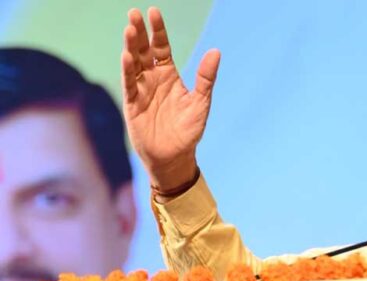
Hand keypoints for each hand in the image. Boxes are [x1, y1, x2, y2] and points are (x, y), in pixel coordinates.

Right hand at [121, 7, 220, 190]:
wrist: (174, 156)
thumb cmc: (189, 130)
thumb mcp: (201, 102)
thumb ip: (206, 78)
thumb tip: (216, 51)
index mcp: (169, 75)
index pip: (161, 47)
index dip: (158, 30)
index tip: (154, 12)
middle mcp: (153, 79)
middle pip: (144, 50)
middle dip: (139, 32)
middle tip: (134, 13)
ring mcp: (141, 90)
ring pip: (134, 63)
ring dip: (131, 46)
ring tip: (129, 28)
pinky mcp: (132, 103)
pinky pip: (129, 83)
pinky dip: (128, 70)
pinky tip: (127, 56)